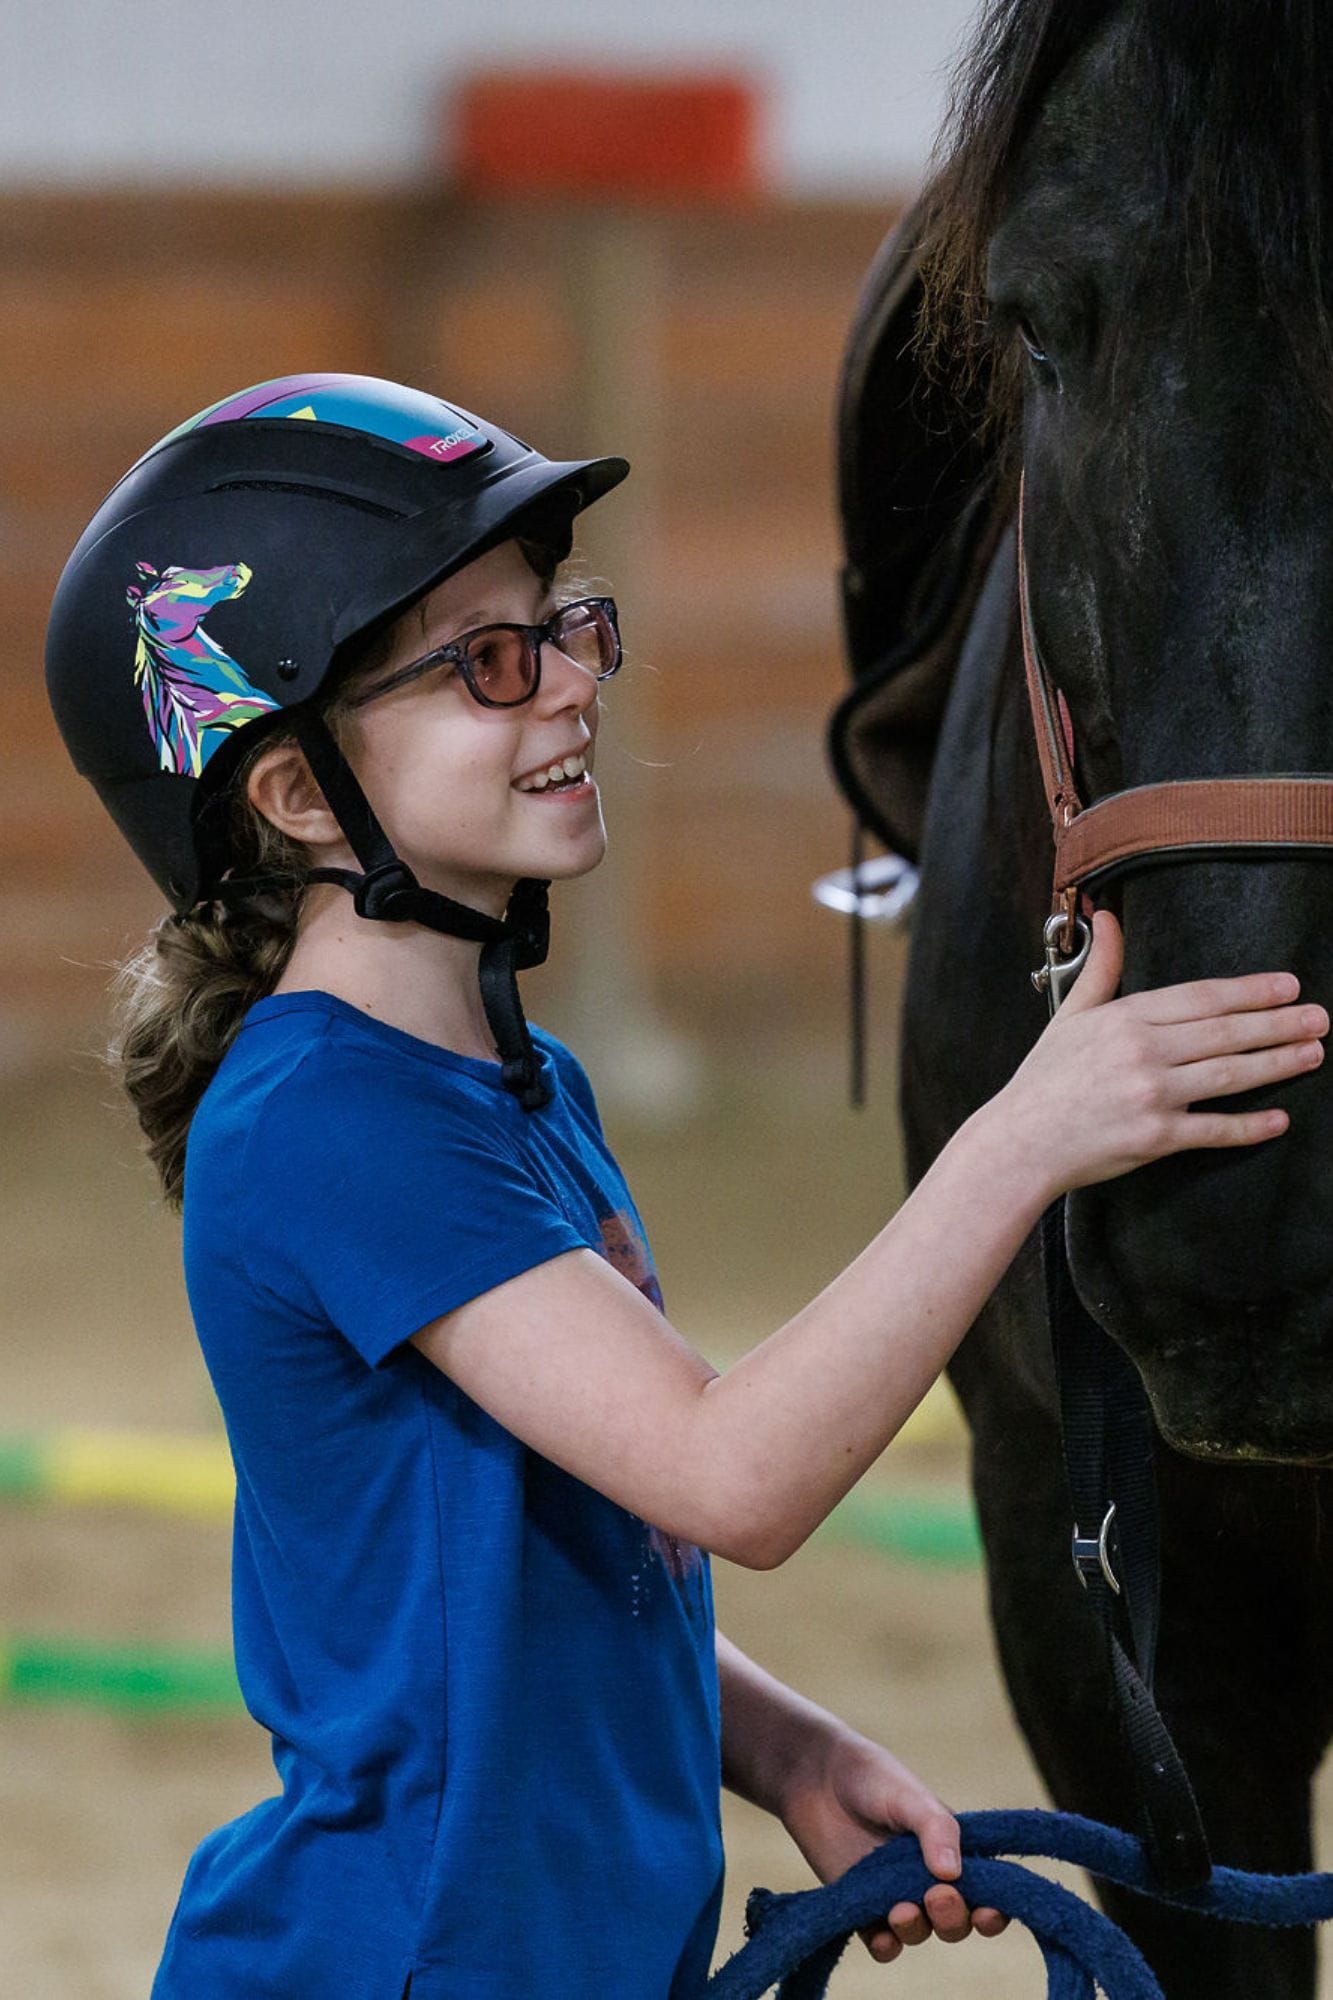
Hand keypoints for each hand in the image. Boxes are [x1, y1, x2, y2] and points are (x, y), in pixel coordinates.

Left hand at [779, 1724, 1007, 1964]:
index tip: (987, 1910)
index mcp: (950, 1851)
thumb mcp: (911, 1795)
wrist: (816, 1775)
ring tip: (900, 1909)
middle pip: (955, 1921)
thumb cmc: (872, 1777)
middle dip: (953, 1918)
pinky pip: (881, 1941)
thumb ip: (936, 1829)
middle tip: (936, 1896)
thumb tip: (954, 1875)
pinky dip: (885, 1945)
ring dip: (916, 1929)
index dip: (993, 1910)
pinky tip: (881, 1935)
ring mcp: (894, 1894)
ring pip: (919, 1932)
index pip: (985, 1892)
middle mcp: (926, 1878)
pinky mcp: (861, 1906)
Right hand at [996, 910, 1326, 1199]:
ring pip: (1229, 1075)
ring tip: (1313, 1054)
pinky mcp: (1155, 1138)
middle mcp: (1142, 1052)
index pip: (1201, 997)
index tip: (1287, 985)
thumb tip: (1109, 918)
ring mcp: (1151, 1095)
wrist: (1019, 1141)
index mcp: (1125, 1018)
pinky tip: (1279, 1119)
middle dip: (1279, 1023)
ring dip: (1277, 1063)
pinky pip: (1213, 1130)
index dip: (1249, 990)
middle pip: (1226, 1032)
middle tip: (1319, 1017)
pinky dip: (1249, 1126)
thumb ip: (1101, 968)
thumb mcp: (1070, 1015)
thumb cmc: (1044, 1080)